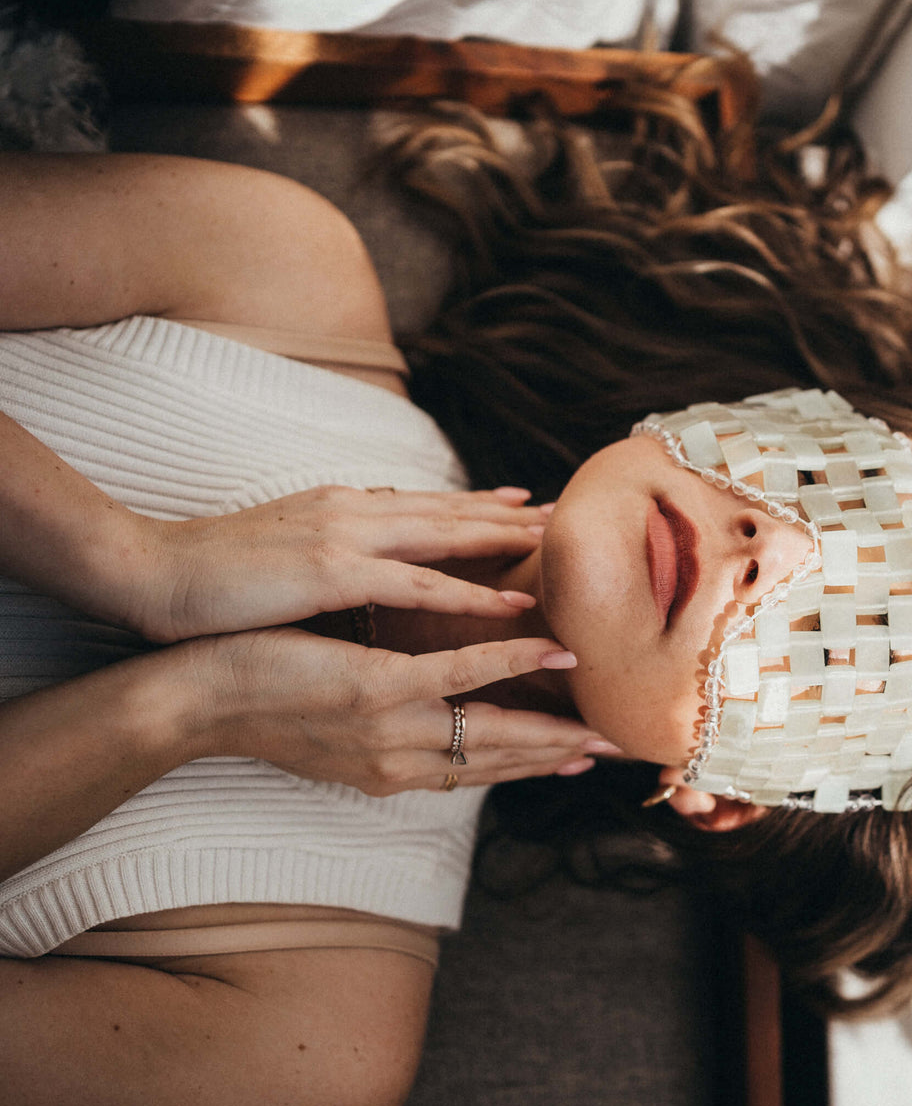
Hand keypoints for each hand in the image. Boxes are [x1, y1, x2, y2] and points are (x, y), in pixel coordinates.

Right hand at [119, 485, 549, 642]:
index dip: (479, 503)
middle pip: (450, 510)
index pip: (425, 502)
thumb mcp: (285, 545)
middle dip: (510, 516)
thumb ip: (333, 542)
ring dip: (507, 545)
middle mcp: (354, 511)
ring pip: (448, 537)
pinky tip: (512, 603)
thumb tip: (367, 540)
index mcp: (342, 507)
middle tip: (566, 515)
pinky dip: (470, 593)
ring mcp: (347, 537)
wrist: (150, 572)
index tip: (528, 505)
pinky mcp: (334, 570)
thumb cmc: (214, 572)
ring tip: (557, 550)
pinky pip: (419, 583)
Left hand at [180, 627, 619, 793]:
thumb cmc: (258, 696)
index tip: (584, 759)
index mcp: (391, 766)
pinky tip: (553, 648)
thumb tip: (425, 697)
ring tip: (604, 722)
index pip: (479, 768)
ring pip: (494, 730)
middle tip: (618, 753)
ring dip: (555, 724)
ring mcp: (393, 723)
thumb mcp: (330, 721)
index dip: (536, 763)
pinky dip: (513, 660)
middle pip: (499, 762)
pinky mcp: (377, 687)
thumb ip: (388, 715)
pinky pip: (462, 676)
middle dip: (562, 758)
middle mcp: (400, 758)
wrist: (191, 697)